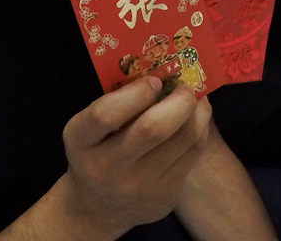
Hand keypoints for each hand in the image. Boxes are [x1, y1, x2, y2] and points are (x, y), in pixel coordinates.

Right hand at [60, 78, 211, 235]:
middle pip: (153, 129)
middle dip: (179, 100)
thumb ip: (116, 102)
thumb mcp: (90, 129)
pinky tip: (195, 119)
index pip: (105, 114)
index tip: (154, 80)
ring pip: (184, 140)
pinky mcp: (165, 195)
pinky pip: (194, 153)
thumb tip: (163, 71)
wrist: (98, 208)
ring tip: (196, 99)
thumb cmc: (96, 153)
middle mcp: (107, 168)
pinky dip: (200, 129)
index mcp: (80, 141)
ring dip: (198, 111)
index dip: (136, 92)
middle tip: (186, 86)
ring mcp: (139, 186)